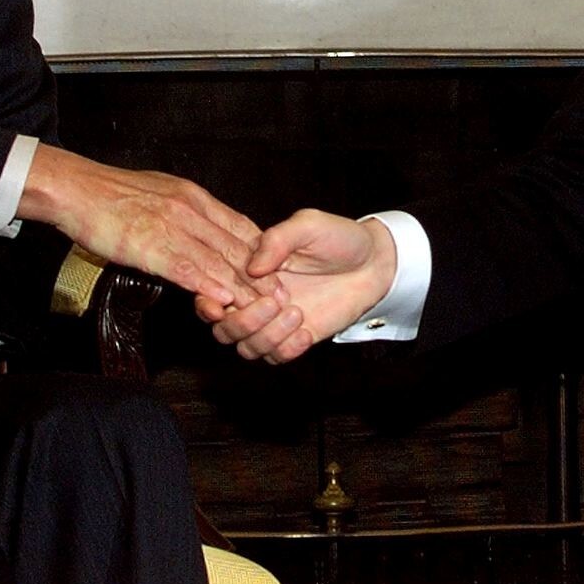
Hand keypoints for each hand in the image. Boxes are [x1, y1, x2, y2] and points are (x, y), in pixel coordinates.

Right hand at [18, 145, 261, 305]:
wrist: (77, 189)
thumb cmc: (111, 193)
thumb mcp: (160, 191)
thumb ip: (185, 210)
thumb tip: (204, 227)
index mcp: (192, 196)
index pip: (239, 225)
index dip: (262, 250)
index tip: (279, 268)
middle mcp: (189, 210)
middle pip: (235, 245)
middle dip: (263, 274)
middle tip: (284, 294)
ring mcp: (172, 228)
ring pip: (217, 260)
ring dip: (243, 286)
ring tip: (263, 305)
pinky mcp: (151, 246)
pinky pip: (187, 269)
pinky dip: (209, 285)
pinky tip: (224, 299)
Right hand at [197, 209, 396, 363]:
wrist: (375, 262)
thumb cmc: (338, 238)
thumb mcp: (308, 226)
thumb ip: (278, 240)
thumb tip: (253, 266)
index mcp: (249, 270)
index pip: (213, 291)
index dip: (208, 301)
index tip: (222, 301)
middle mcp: (256, 298)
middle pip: (224, 329)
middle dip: (241, 321)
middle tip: (272, 303)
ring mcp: (276, 321)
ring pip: (247, 347)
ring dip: (266, 336)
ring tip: (296, 312)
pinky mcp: (298, 338)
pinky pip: (277, 357)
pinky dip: (287, 349)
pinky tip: (306, 331)